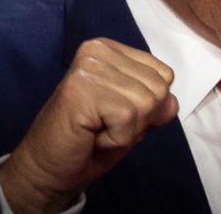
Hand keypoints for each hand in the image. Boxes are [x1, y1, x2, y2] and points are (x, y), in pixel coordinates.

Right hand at [0, 38, 178, 213]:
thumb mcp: (133, 120)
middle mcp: (98, 50)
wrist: (48, 170)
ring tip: (97, 130)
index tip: (115, 116)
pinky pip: (127, 117)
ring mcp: (89, 67)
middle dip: (139, 120)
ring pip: (145, 103)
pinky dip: (116, 138)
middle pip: (158, 88)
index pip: (164, 74)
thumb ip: (155, 104)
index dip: (149, 107)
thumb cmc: (88, 144)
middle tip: (104, 126)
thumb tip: (171, 102)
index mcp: (110, 50)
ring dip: (126, 131)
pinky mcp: (82, 88)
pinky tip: (92, 136)